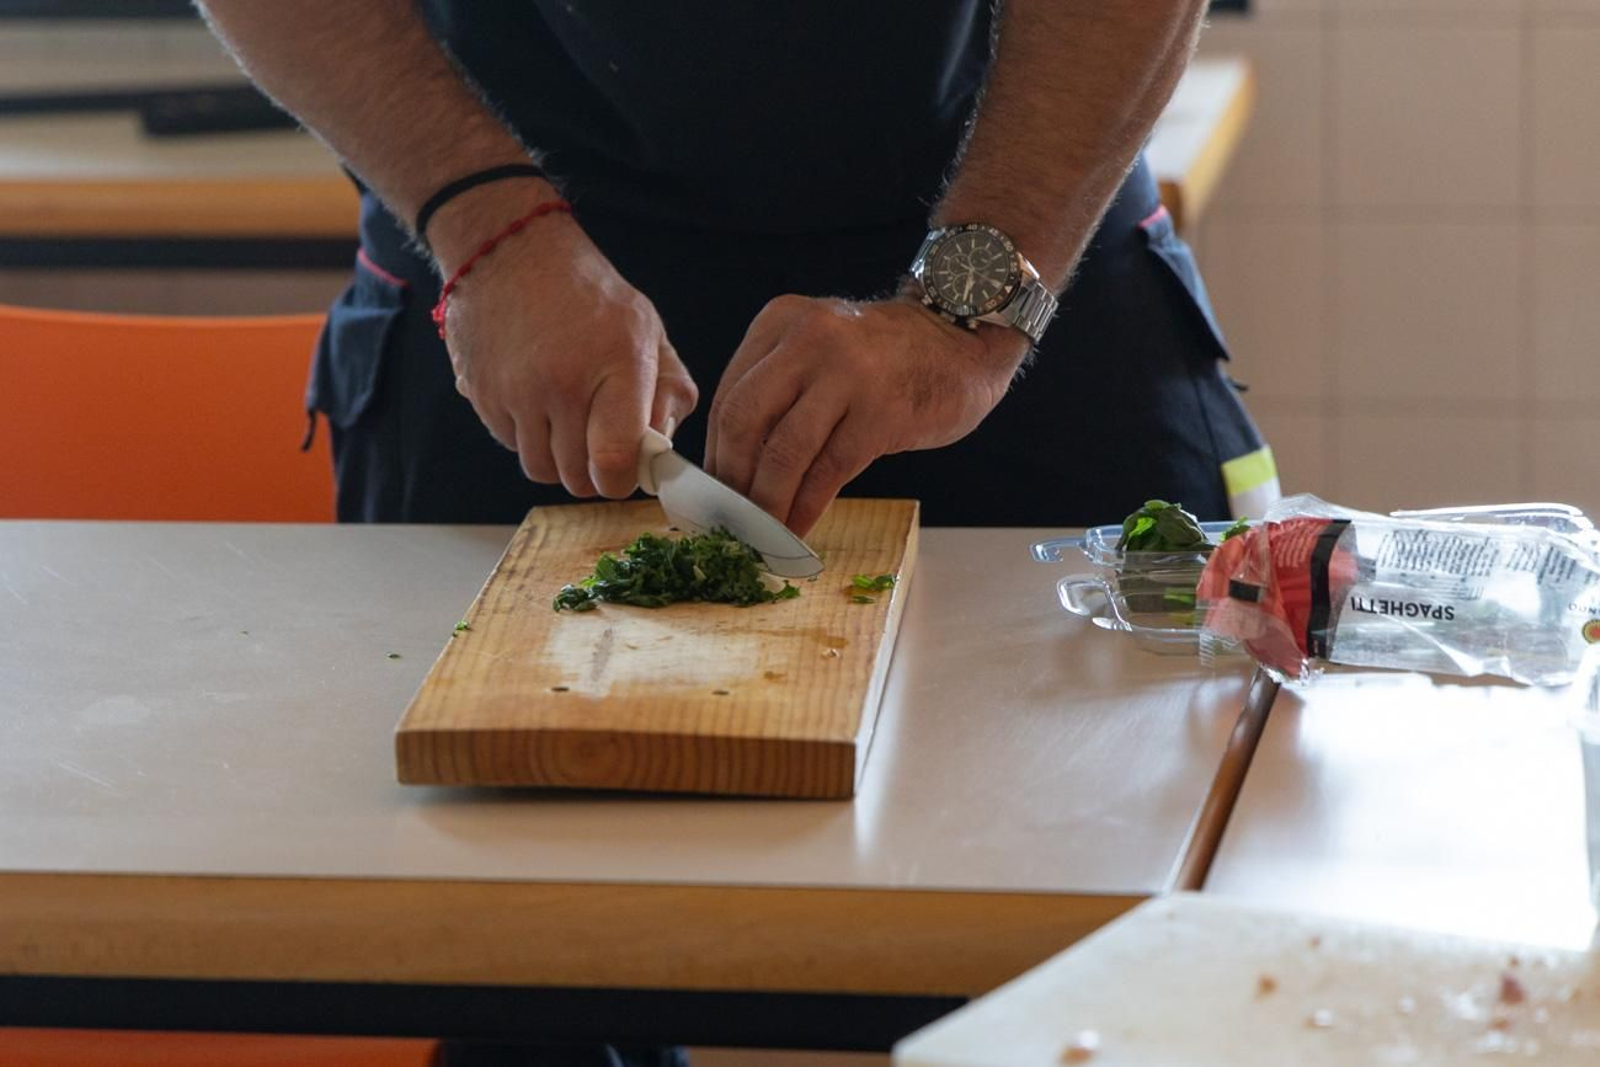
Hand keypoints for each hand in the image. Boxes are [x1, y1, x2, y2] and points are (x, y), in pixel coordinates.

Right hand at [432, 194, 696, 497]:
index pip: (615, 461)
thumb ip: (668, 391)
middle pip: (576, 478)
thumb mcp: (646, 328)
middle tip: (600, 443)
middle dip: (593, 472)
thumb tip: (661, 448)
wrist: (509, 248)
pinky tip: (537, 401)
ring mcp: (516, 392)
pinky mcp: (481, 395)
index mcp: (616, 365)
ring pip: (541, 469)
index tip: (628, 468)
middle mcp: (562, 383)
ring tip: (568, 420)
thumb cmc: (588, 292)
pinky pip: (510, 445)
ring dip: (558, 458)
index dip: (622, 480)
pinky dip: (527, 436)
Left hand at [704, 294, 1030, 535]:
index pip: (730, 395)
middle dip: (732, 479)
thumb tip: (733, 465)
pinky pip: (828, 470)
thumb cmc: (886, 358)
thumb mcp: (819, 347)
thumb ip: (778, 388)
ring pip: (783, 451)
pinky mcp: (880, 412)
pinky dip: (807, 506)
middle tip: (730, 517)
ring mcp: (846, 374)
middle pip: (744, 421)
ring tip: (762, 533)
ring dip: (767, 502)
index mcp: (781, 321)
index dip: (715, 453)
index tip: (712, 492)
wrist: (963, 341)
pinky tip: (798, 527)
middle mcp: (808, 339)